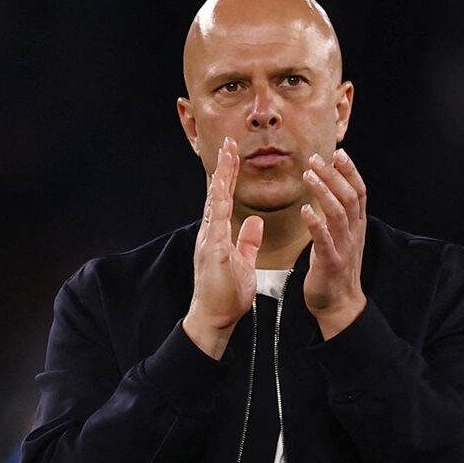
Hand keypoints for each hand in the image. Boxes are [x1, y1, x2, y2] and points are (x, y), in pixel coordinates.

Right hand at [184, 136, 263, 358]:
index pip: (224, 199)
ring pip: (213, 201)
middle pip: (215, 194)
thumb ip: (247, 241)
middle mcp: (210, 233)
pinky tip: (221, 185)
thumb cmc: (226, 295)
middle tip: (229, 143)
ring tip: (226, 154)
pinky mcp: (211, 250)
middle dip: (223, 168)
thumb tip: (255, 221)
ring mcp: (208, 240)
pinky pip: (216, 220)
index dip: (229, 177)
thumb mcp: (243, 262)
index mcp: (217, 235)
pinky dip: (218, 201)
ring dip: (220, 177)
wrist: (212, 319)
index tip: (233, 155)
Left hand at [301, 148, 366, 339]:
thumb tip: (331, 189)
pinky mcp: (331, 262)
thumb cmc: (335, 269)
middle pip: (349, 197)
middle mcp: (354, 233)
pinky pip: (324, 240)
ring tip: (309, 175)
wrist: (339, 305)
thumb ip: (339, 215)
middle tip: (317, 158)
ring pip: (338, 213)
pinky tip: (305, 209)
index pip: (359, 192)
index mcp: (356, 226)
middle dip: (334, 175)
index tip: (339, 152)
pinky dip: (316, 223)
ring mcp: (344, 247)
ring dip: (324, 191)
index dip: (350, 171)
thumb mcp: (342, 238)